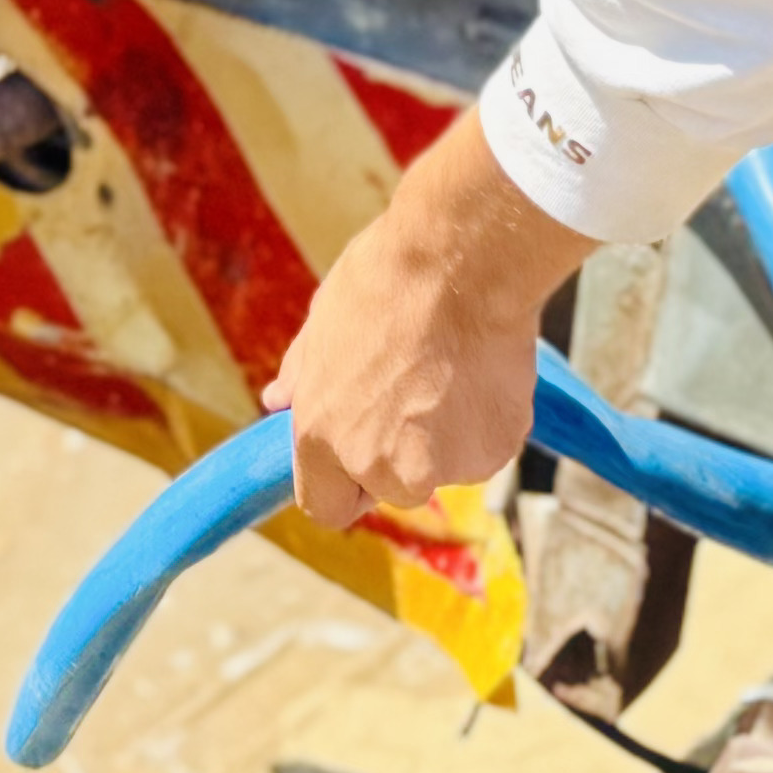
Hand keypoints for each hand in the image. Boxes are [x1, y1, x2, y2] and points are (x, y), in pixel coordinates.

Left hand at [266, 120, 587, 530]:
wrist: (462, 264)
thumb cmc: (386, 283)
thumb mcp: (322, 323)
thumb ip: (301, 375)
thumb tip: (279, 400)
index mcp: (324, 437)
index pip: (325, 507)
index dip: (341, 484)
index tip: (355, 458)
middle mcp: (381, 466)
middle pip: (392, 487)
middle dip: (400, 452)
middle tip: (412, 391)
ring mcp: (442, 466)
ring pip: (443, 468)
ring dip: (446, 437)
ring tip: (447, 371)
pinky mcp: (493, 453)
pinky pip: (484, 449)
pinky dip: (483, 423)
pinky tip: (477, 373)